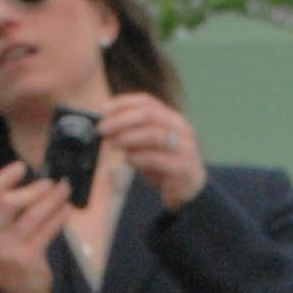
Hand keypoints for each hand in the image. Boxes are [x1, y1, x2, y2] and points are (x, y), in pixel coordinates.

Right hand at [0, 158, 72, 292]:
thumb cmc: (12, 264)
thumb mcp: (2, 239)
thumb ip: (10, 216)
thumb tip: (34, 186)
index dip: (3, 177)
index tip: (20, 166)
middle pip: (7, 202)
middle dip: (32, 189)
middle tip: (50, 182)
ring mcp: (9, 249)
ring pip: (31, 215)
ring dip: (51, 199)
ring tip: (64, 189)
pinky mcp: (28, 259)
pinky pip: (46, 232)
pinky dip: (58, 217)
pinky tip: (66, 209)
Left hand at [93, 93, 206, 211]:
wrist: (189, 191)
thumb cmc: (165, 165)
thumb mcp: (146, 146)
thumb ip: (131, 135)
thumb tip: (107, 125)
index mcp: (172, 118)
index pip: (147, 101)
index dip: (124, 103)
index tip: (103, 109)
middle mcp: (181, 128)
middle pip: (149, 114)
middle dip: (122, 120)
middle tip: (103, 129)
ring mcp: (185, 147)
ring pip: (153, 134)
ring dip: (128, 137)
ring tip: (112, 143)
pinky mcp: (184, 167)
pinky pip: (157, 159)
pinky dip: (138, 158)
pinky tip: (127, 160)